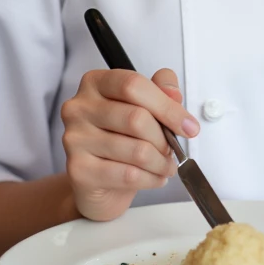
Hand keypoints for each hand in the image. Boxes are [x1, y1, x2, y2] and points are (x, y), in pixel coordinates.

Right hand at [61, 68, 198, 221]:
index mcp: (95, 83)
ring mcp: (75, 139)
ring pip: (136, 150)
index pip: (134, 85)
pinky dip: (151, 178)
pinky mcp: (78, 170)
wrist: (97, 181)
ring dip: (161, 162)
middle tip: (174, 149)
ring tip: (165, 166)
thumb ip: (161, 91)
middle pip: (136, 118)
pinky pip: (128, 175)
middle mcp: (79, 107)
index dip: (167, 106)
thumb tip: (173, 93)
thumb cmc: (120, 138)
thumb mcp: (144, 107)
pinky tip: (154, 177)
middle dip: (164, 138)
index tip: (188, 125)